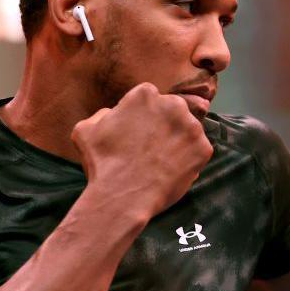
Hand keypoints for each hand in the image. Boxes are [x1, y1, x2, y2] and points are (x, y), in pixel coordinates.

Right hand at [71, 82, 213, 216]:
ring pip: (186, 131)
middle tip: (151, 148)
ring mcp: (192, 127)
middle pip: (172, 111)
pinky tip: (171, 171)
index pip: (148, 99)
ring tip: (161, 162)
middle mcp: (173, 104)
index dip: (141, 117)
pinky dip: (188, 160)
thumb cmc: (102, 163)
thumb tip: (113, 114)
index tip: (136, 134)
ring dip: (177, 142)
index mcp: (145, 94)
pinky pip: (197, 152)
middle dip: (163, 125)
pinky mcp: (203, 149)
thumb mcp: (85, 130)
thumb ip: (103, 114)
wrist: (123, 196)